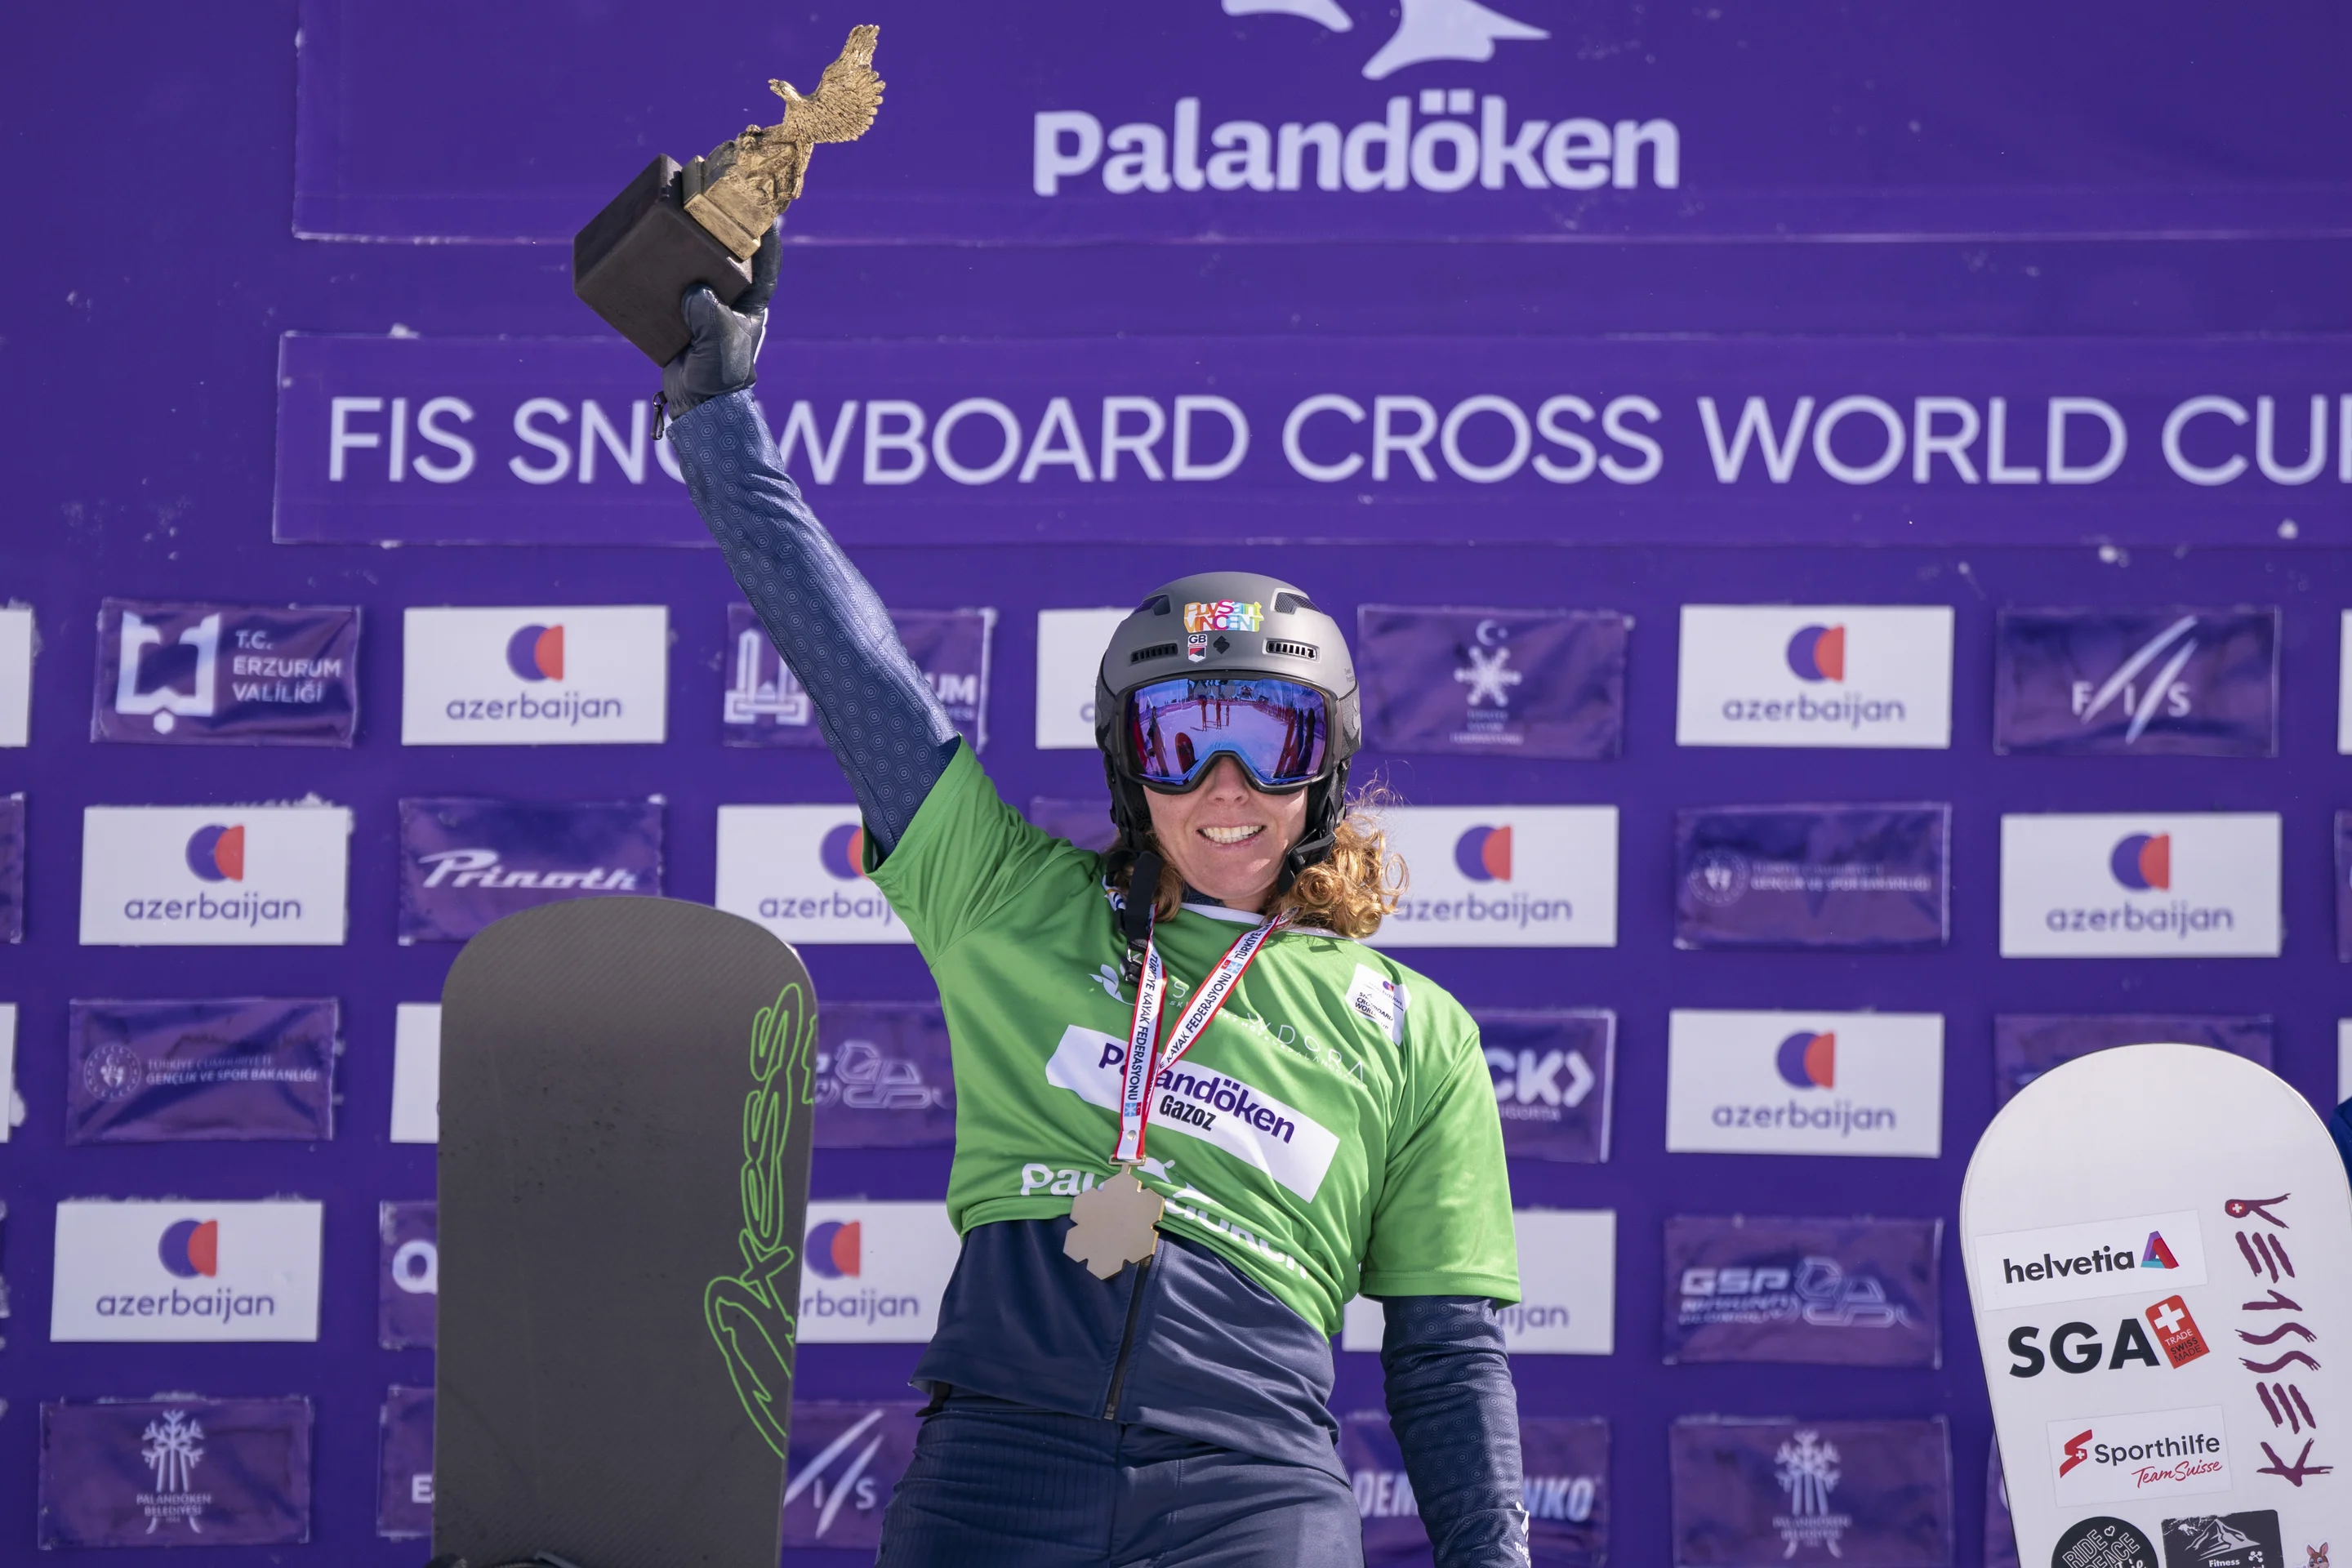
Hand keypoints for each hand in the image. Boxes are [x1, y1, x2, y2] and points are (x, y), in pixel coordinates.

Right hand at [662, 221, 781, 419]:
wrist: (699, 405)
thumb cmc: (721, 374)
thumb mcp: (719, 340)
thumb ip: (708, 313)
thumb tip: (694, 291)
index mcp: (752, 306)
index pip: (765, 266)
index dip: (766, 238)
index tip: (764, 211)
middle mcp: (732, 302)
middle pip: (731, 260)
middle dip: (723, 234)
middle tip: (711, 206)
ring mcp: (708, 308)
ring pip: (701, 271)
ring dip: (692, 250)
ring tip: (679, 222)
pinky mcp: (684, 316)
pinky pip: (675, 289)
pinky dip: (666, 274)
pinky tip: (653, 256)